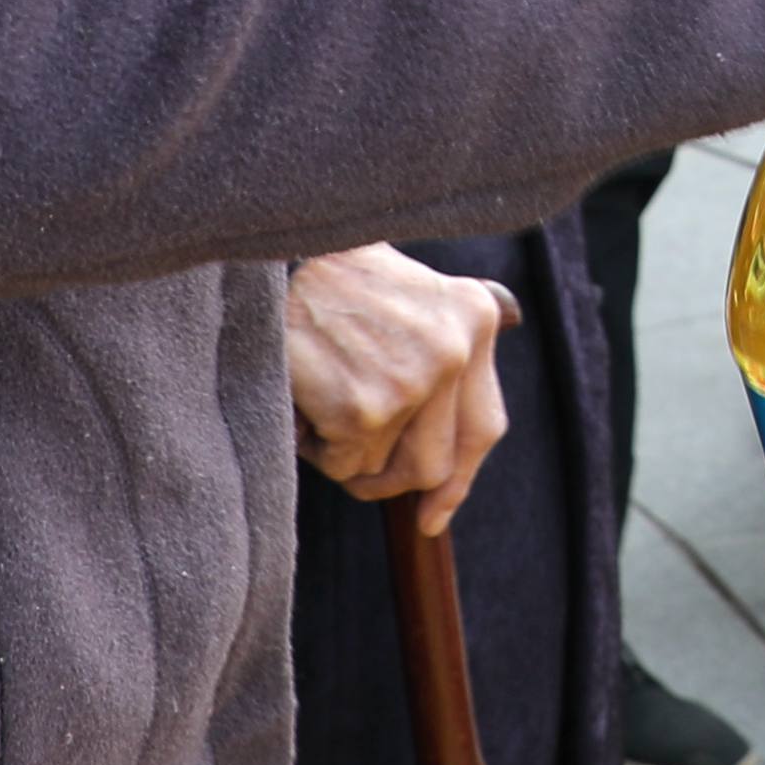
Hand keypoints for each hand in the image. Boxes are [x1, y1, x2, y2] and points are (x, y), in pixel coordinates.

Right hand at [283, 247, 516, 522]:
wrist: (281, 250)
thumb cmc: (343, 281)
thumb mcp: (417, 298)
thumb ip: (449, 351)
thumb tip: (460, 441)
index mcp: (476, 320)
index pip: (482, 426)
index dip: (458, 481)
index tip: (433, 514)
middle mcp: (455, 350)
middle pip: (433, 463)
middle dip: (389, 476)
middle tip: (352, 457)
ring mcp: (413, 381)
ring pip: (382, 467)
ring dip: (346, 453)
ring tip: (322, 404)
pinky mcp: (365, 407)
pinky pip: (343, 463)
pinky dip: (316, 446)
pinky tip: (304, 402)